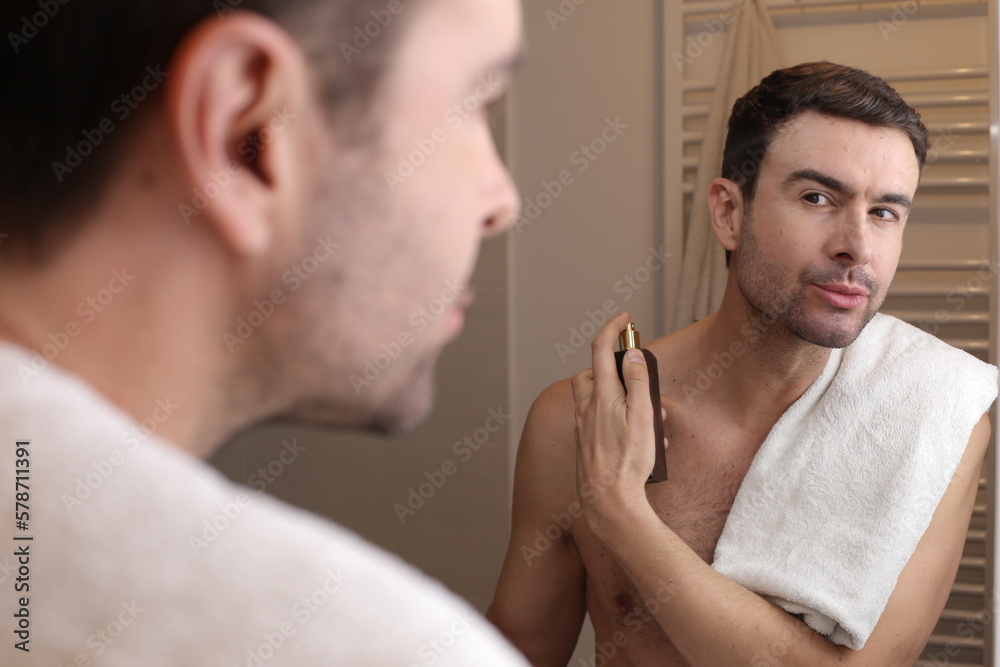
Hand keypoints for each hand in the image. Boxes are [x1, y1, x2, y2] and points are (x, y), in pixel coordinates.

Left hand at [571, 313, 664, 538]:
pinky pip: (599, 423)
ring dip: (619, 399)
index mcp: (600, 395)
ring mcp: (584, 427)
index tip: (625, 318)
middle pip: (590, 375)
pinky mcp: (587, 444)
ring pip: (596, 400)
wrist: (608, 501)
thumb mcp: (641, 415)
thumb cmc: (628, 461)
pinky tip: (641, 441)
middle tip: (636, 376)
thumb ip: (636, 381)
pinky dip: (617, 422)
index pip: (600, 349)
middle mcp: (586, 408)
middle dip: (610, 368)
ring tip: (651, 418)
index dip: (612, 327)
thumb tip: (631, 353)